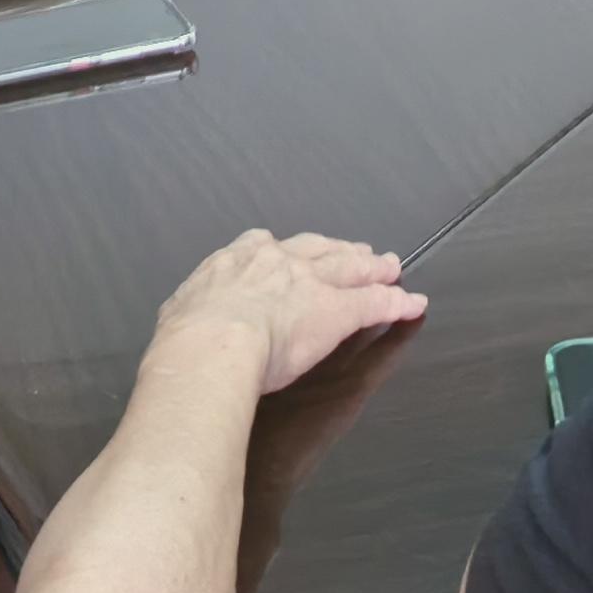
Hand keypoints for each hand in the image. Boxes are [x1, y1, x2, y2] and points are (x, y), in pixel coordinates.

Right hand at [152, 229, 427, 394]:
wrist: (213, 343)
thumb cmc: (188, 336)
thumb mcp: (181, 311)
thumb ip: (190, 309)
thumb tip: (184, 318)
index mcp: (239, 260)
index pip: (270, 248)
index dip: (289, 252)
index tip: (297, 254)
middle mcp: (279, 261)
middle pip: (319, 250)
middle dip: (339, 249)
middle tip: (358, 250)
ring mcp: (312, 282)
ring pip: (351, 268)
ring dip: (373, 267)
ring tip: (390, 266)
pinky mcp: (338, 310)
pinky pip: (375, 303)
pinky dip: (396, 302)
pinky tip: (411, 304)